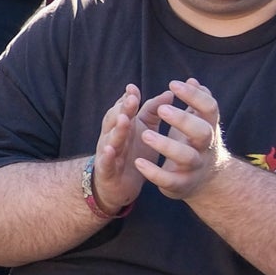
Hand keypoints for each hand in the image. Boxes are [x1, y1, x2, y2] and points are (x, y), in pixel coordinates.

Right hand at [90, 83, 145, 214]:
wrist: (118, 185)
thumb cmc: (131, 153)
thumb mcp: (144, 131)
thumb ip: (152, 112)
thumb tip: (169, 93)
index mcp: (123, 125)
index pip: (123, 109)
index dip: (128, 99)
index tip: (133, 89)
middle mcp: (113, 136)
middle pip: (115, 120)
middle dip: (123, 109)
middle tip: (132, 99)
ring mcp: (108, 153)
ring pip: (110, 139)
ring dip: (116, 129)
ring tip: (124, 119)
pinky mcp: (107, 171)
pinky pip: (106, 163)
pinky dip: (106, 156)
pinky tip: (109, 150)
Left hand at [135, 78, 230, 203]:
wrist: (204, 181)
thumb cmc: (195, 143)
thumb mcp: (196, 122)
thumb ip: (194, 102)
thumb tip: (191, 80)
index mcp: (209, 127)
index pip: (210, 108)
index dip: (195, 96)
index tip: (173, 84)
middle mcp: (205, 147)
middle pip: (202, 132)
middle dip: (183, 120)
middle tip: (162, 109)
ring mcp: (195, 167)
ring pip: (186, 157)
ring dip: (166, 145)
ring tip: (144, 134)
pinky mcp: (182, 185)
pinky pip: (170, 180)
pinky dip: (154, 172)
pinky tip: (138, 162)